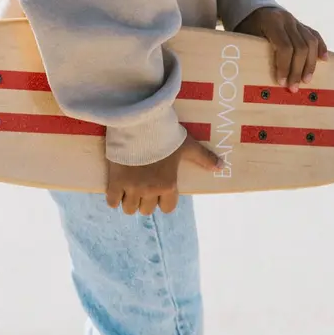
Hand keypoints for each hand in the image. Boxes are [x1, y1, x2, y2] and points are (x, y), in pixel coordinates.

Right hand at [106, 134, 222, 215]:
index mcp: (168, 185)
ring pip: (129, 209)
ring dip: (129, 201)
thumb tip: (221, 166)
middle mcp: (150, 190)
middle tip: (142, 188)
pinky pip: (112, 202)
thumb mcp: (187, 145)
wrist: (138, 123)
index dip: (163, 200)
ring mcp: (131, 187)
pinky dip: (113, 198)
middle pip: (147, 210)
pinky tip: (116, 188)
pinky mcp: (115, 182)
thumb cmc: (164, 134)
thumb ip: (203, 157)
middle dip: (145, 201)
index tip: (159, 191)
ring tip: (128, 190)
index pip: (167, 208)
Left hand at [234, 7, 327, 92]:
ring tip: (306, 79)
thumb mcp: (246, 36)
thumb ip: (255, 50)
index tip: (282, 82)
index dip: (285, 66)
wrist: (252, 9)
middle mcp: (287, 20)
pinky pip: (314, 35)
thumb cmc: (246, 26)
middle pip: (300, 47)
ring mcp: (296, 21)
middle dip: (297, 70)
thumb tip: (260, 78)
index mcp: (272, 22)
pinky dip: (320, 47)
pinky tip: (323, 60)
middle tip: (294, 87)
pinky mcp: (301, 24)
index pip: (284, 47)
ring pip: (311, 42)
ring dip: (310, 64)